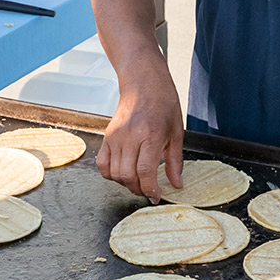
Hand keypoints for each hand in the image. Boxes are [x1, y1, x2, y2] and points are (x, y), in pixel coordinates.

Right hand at [96, 78, 183, 201]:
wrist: (143, 83)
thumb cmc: (162, 103)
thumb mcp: (176, 132)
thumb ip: (175, 161)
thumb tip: (176, 183)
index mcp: (151, 135)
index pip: (145, 171)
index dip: (150, 189)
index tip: (156, 195)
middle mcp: (130, 136)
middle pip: (128, 175)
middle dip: (139, 189)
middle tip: (148, 190)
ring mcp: (115, 136)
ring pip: (114, 173)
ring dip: (126, 183)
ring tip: (137, 181)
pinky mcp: (107, 136)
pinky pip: (102, 164)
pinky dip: (110, 174)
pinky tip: (122, 172)